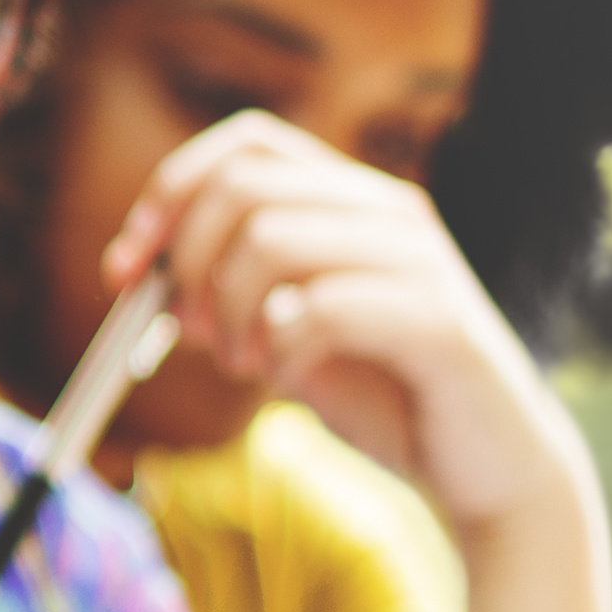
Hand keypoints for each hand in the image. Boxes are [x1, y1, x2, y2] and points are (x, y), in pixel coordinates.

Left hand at [96, 113, 594, 540]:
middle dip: (186, 260)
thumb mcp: (289, 341)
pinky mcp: (436, 322)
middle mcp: (391, 212)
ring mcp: (418, 261)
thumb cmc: (389, 397)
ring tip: (243, 366)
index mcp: (356, 202)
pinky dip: (279, 348)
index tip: (124, 268)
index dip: (170, 192)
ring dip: (227, 312)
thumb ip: (229, 303)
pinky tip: (289, 379)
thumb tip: (149, 284)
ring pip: (270, 238)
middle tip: (183, 330)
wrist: (488, 469)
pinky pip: (318, 308)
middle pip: (243, 185)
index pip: (249, 143)